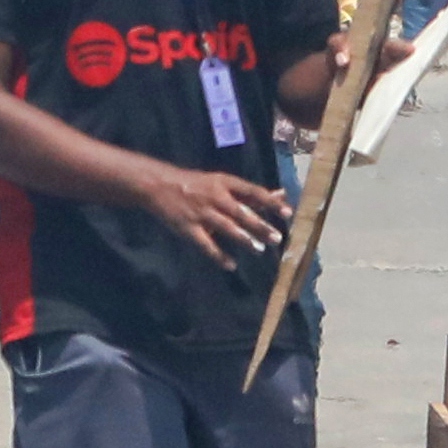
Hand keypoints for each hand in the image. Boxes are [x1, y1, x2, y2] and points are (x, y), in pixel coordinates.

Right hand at [139, 163, 288, 272]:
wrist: (159, 185)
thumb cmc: (197, 184)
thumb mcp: (223, 183)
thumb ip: (250, 193)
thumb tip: (281, 195)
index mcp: (225, 183)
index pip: (253, 191)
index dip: (271, 202)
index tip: (288, 212)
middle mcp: (215, 197)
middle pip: (242, 212)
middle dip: (260, 226)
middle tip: (277, 238)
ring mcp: (201, 213)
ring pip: (227, 228)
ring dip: (244, 239)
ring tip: (260, 250)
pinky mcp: (188, 228)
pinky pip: (206, 244)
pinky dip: (219, 256)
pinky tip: (231, 265)